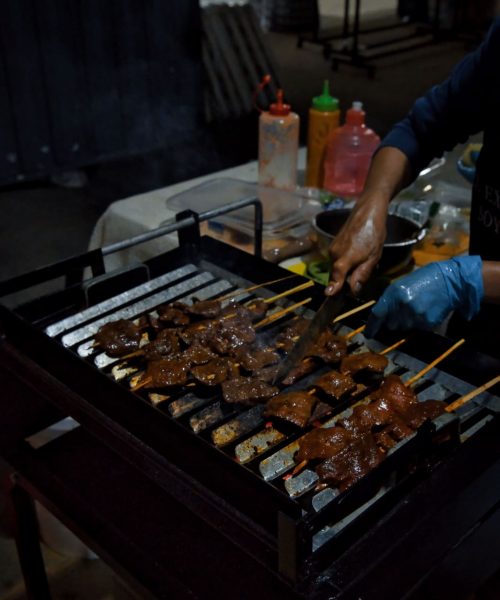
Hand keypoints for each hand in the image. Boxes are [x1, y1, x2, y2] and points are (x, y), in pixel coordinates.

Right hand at [326, 199, 386, 295]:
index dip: (333, 289)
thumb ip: (362, 275)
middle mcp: (334, 254)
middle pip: (336, 274)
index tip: (329, 295)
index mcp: (344, 259)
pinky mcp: (333, 244)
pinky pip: (337, 259)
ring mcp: (332, 248)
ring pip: (337, 267)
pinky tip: (357, 254)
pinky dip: (344, 262)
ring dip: (346, 270)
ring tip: (362, 261)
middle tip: (360, 279)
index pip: (335, 279)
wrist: (367, 211)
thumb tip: (354, 290)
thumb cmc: (374, 233)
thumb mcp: (373, 257)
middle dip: (345, 280)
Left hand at [365, 256, 483, 337]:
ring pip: (403, 328)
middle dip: (392, 320)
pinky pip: (416, 329)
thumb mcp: (401, 285)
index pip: (378, 314)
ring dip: (405, 322)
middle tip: (402, 311)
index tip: (368, 334)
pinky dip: (418, 323)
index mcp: (395, 293)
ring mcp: (416, 315)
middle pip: (390, 324)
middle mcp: (404, 306)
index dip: (372, 326)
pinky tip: (424, 311)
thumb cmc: (423, 280)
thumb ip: (389, 300)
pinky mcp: (428, 323)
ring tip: (415, 309)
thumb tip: (379, 316)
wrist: (450, 281)